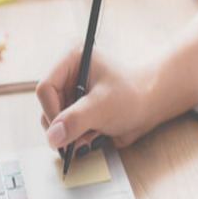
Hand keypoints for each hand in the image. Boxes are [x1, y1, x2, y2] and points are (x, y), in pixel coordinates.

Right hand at [36, 45, 157, 151]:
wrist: (151, 106)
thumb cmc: (133, 96)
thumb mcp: (103, 107)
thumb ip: (75, 121)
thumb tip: (53, 137)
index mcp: (72, 60)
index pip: (46, 88)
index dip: (52, 112)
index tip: (64, 132)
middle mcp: (68, 74)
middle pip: (47, 107)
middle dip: (64, 127)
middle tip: (80, 139)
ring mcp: (71, 93)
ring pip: (55, 122)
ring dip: (71, 135)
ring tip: (93, 136)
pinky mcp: (75, 109)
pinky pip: (65, 129)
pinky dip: (77, 138)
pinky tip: (94, 136)